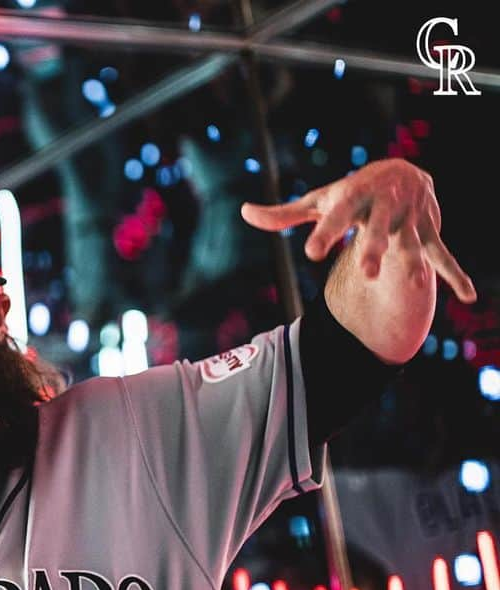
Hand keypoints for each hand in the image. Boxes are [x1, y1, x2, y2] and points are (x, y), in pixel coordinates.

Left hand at [240, 159, 475, 304]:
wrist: (399, 172)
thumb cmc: (348, 193)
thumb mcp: (318, 202)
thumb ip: (283, 215)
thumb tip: (244, 212)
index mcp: (353, 198)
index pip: (336, 217)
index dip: (325, 233)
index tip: (311, 252)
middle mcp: (384, 206)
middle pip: (378, 229)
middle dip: (374, 249)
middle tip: (365, 273)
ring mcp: (409, 218)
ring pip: (410, 242)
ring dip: (411, 261)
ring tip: (413, 284)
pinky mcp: (428, 231)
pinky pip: (442, 256)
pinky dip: (455, 275)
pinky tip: (467, 296)